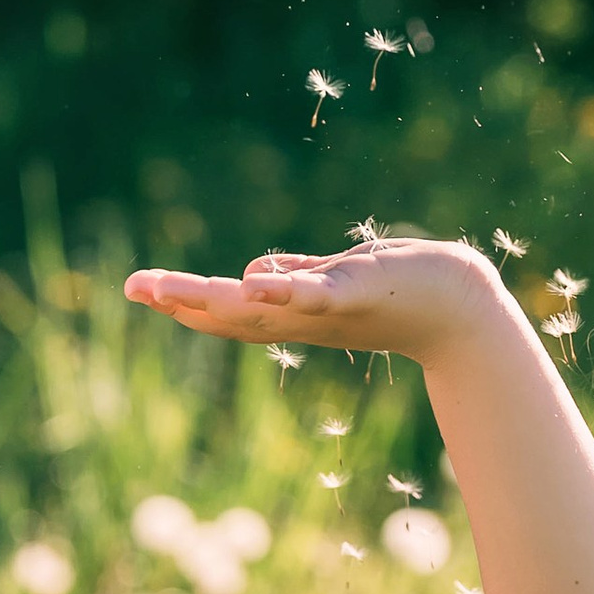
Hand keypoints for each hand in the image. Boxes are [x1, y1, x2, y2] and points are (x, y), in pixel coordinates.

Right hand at [122, 236, 499, 372]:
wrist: (462, 307)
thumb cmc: (401, 290)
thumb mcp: (335, 282)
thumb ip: (294, 277)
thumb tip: (250, 274)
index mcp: (292, 314)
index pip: (227, 310)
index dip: (183, 302)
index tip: (137, 289)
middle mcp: (303, 320)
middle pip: (231, 312)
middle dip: (179, 299)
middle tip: (131, 288)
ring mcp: (329, 308)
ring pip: (263, 306)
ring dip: (215, 296)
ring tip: (170, 289)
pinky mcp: (359, 290)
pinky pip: (318, 293)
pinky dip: (287, 290)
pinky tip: (255, 281)